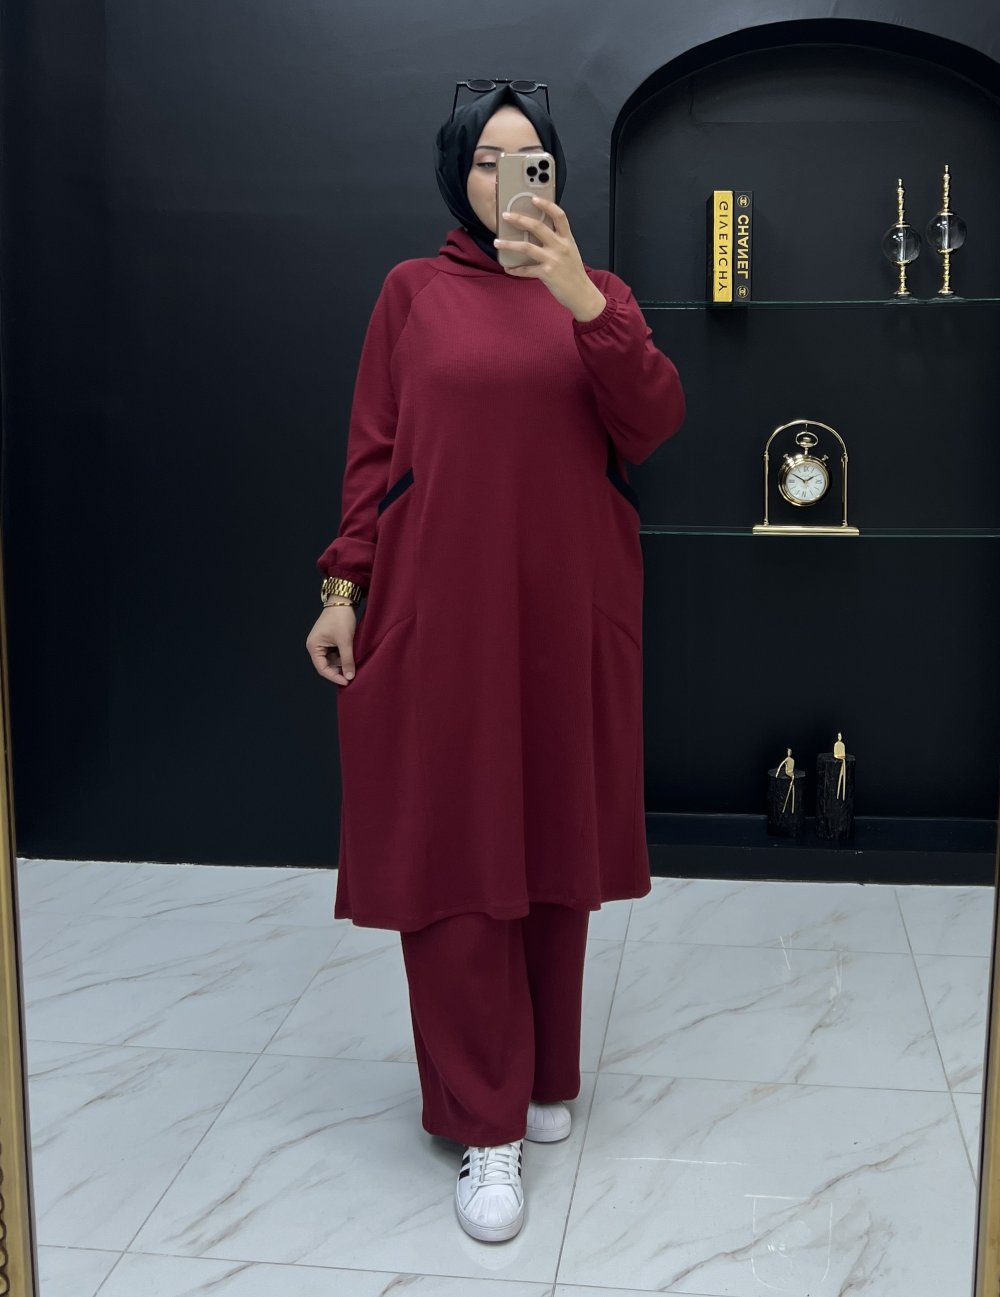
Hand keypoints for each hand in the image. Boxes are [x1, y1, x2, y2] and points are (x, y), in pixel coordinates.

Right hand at [306, 604, 357, 684]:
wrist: (343, 601)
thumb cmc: (341, 618)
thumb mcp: (345, 641)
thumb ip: (347, 660)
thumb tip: (349, 677)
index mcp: (314, 646)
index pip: (322, 668)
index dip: (334, 677)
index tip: (346, 682)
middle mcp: (315, 646)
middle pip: (326, 666)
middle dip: (339, 671)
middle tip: (352, 676)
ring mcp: (322, 644)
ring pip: (332, 661)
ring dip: (342, 664)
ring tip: (354, 665)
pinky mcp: (329, 641)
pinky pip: (335, 654)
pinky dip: (343, 657)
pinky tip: (352, 658)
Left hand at [495, 197, 606, 321]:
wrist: (582, 294)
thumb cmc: (574, 272)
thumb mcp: (570, 251)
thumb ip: (557, 240)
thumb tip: (536, 232)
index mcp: (567, 239)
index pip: (559, 215)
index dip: (546, 205)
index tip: (533, 198)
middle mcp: (560, 246)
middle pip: (538, 226)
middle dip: (519, 219)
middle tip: (506, 215)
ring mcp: (553, 260)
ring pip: (526, 247)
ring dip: (509, 244)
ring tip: (497, 241)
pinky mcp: (546, 274)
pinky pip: (526, 270)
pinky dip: (515, 269)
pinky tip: (508, 268)